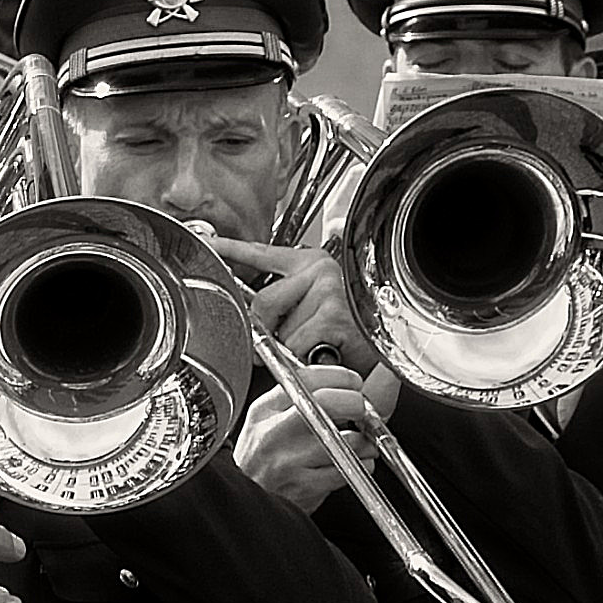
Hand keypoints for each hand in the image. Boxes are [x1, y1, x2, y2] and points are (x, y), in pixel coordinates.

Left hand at [205, 237, 379, 376]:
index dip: (230, 250)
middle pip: (262, 302)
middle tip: (276, 347)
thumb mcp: (316, 308)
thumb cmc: (357, 330)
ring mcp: (327, 292)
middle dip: (264, 332)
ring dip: (291, 350)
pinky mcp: (332, 317)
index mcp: (312, 263)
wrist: (394, 345)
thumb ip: (285, 306)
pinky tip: (326, 354)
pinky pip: (296, 346)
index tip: (208, 242)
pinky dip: (305, 360)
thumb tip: (253, 324)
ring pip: (279, 331)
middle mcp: (320, 271)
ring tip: (317, 349)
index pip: (260, 253)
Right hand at [232, 363, 378, 514]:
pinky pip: (349, 469)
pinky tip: (355, 462)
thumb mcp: (264, 421)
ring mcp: (290, 461)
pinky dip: (363, 463)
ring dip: (365, 439)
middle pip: (328, 402)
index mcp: (265, 410)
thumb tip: (338, 381)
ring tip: (361, 441)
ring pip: (346, 440)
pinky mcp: (306, 486)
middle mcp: (275, 432)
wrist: (241, 503)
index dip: (340, 376)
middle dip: (355, 402)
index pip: (307, 377)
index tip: (352, 383)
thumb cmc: (258, 462)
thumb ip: (294, 397)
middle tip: (360, 409)